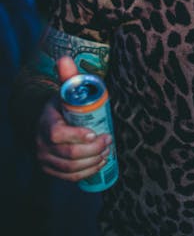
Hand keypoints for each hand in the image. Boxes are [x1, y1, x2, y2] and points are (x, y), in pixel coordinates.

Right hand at [36, 56, 111, 181]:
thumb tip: (65, 58)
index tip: (97, 132)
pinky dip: (87, 172)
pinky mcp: (51, 171)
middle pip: (69, 155)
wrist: (47, 124)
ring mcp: (45, 160)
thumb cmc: (61, 107)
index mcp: (46, 124)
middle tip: (109, 141)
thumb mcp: (64, 91)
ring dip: (93, 162)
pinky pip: (69, 177)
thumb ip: (67, 76)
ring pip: (71, 168)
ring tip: (107, 151)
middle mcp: (42, 145)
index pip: (59, 135)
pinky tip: (100, 163)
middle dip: (93, 150)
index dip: (79, 136)